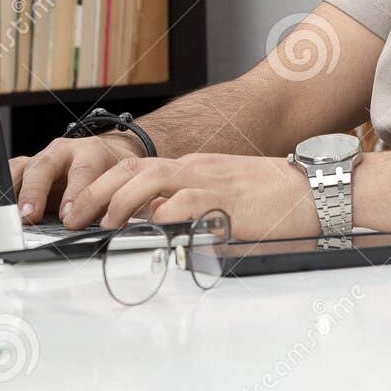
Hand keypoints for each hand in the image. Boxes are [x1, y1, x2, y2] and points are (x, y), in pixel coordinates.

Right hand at [10, 132, 145, 223]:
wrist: (110, 157)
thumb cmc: (114, 173)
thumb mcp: (120, 185)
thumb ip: (109, 203)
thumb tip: (104, 229)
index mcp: (93, 152)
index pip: (83, 170)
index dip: (76, 194)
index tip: (69, 218)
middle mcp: (65, 151)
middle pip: (44, 166)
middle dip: (35, 192)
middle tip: (30, 216)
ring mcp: (44, 157)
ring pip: (23, 168)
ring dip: (15, 192)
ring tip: (11, 215)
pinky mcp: (29, 167)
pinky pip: (12, 174)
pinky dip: (5, 190)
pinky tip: (1, 208)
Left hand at [65, 151, 319, 237]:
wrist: (317, 188)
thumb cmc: (276, 196)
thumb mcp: (225, 194)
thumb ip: (190, 205)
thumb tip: (156, 222)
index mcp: (194, 167)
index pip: (136, 169)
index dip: (102, 186)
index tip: (80, 207)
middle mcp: (197, 169)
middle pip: (134, 170)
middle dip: (97, 191)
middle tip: (73, 214)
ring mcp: (212, 182)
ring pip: (153, 180)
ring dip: (121, 200)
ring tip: (102, 221)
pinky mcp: (230, 200)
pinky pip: (190, 201)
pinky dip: (166, 211)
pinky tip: (150, 223)